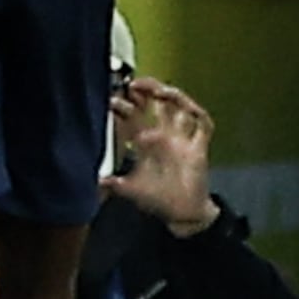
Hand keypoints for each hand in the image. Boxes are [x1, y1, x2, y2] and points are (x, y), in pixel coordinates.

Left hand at [105, 72, 217, 229]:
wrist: (181, 215)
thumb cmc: (157, 198)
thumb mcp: (131, 190)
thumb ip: (114, 185)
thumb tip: (95, 183)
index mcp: (146, 141)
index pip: (134, 116)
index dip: (124, 105)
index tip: (112, 100)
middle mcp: (164, 135)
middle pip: (157, 104)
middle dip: (147, 90)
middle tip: (134, 84)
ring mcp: (182, 140)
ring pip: (180, 108)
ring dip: (172, 96)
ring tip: (159, 91)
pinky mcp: (198, 148)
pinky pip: (203, 126)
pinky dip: (199, 115)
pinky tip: (188, 108)